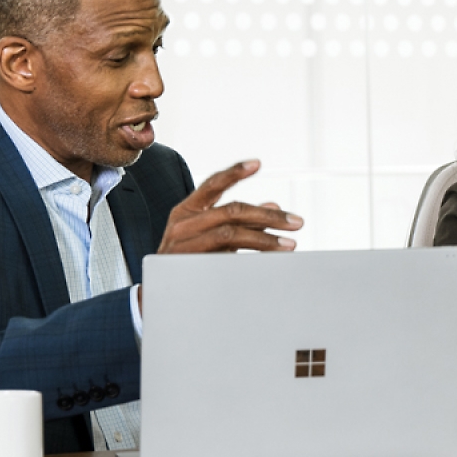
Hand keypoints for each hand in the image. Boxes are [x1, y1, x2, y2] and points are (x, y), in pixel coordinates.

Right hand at [156, 160, 303, 253]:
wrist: (159, 292)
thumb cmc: (188, 258)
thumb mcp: (211, 234)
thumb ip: (240, 220)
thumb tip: (273, 206)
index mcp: (187, 210)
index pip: (212, 184)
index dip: (234, 173)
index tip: (258, 164)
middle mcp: (183, 222)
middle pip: (232, 211)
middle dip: (268, 217)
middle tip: (297, 222)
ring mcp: (184, 244)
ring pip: (230, 234)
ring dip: (265, 239)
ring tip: (290, 245)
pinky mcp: (190, 265)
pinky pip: (224, 258)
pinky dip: (249, 258)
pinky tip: (269, 261)